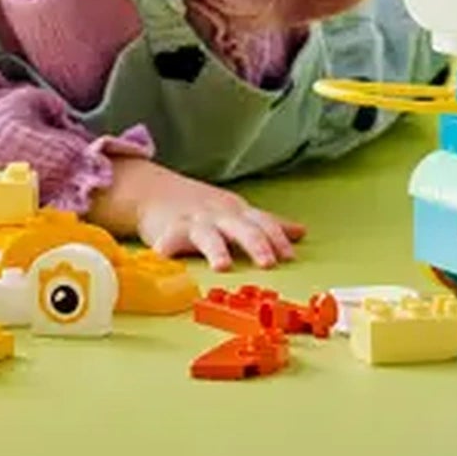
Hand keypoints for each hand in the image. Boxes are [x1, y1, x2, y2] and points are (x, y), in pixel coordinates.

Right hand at [94, 160, 305, 270]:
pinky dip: (166, 251)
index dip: (277, 238)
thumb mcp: (237, 211)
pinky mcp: (168, 231)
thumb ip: (266, 223)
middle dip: (256, 244)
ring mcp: (194, 222)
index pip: (263, 223)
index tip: (290, 256)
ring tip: (222, 265)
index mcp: (238, 212)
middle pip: (242, 228)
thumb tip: (300, 231)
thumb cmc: (202, 206)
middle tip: (269, 263)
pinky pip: (167, 242)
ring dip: (216, 249)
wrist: (156, 189)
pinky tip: (166, 260)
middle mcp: (219, 216)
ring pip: (208, 235)